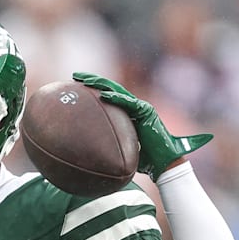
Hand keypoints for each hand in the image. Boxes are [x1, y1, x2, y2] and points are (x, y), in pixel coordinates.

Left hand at [72, 72, 212, 180]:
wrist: (162, 163)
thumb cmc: (143, 160)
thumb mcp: (121, 149)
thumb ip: (109, 144)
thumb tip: (89, 151)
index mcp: (127, 113)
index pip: (108, 97)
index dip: (93, 89)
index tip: (76, 86)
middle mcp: (134, 107)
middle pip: (111, 89)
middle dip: (93, 81)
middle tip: (76, 76)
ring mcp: (141, 108)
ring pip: (118, 91)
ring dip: (101, 84)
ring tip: (85, 80)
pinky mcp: (147, 112)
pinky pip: (129, 103)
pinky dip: (117, 98)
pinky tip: (103, 95)